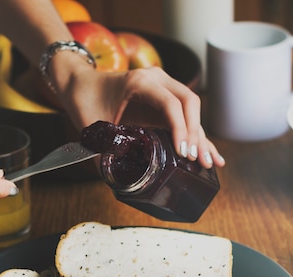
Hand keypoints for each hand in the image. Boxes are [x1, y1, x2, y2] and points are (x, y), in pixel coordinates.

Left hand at [56, 66, 224, 168]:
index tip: (183, 153)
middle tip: (198, 160)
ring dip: (201, 138)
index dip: (180, 129)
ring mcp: (164, 89)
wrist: (81, 85)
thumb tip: (117, 181)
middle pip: (189, 103)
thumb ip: (104, 151)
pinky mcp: (165, 102)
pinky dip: (197, 136)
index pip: (170, 104)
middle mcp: (157, 80)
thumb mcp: (93, 126)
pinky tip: (211, 154)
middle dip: (196, 134)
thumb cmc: (86, 101)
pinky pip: (186, 117)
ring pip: (191, 112)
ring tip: (210, 163)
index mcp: (140, 82)